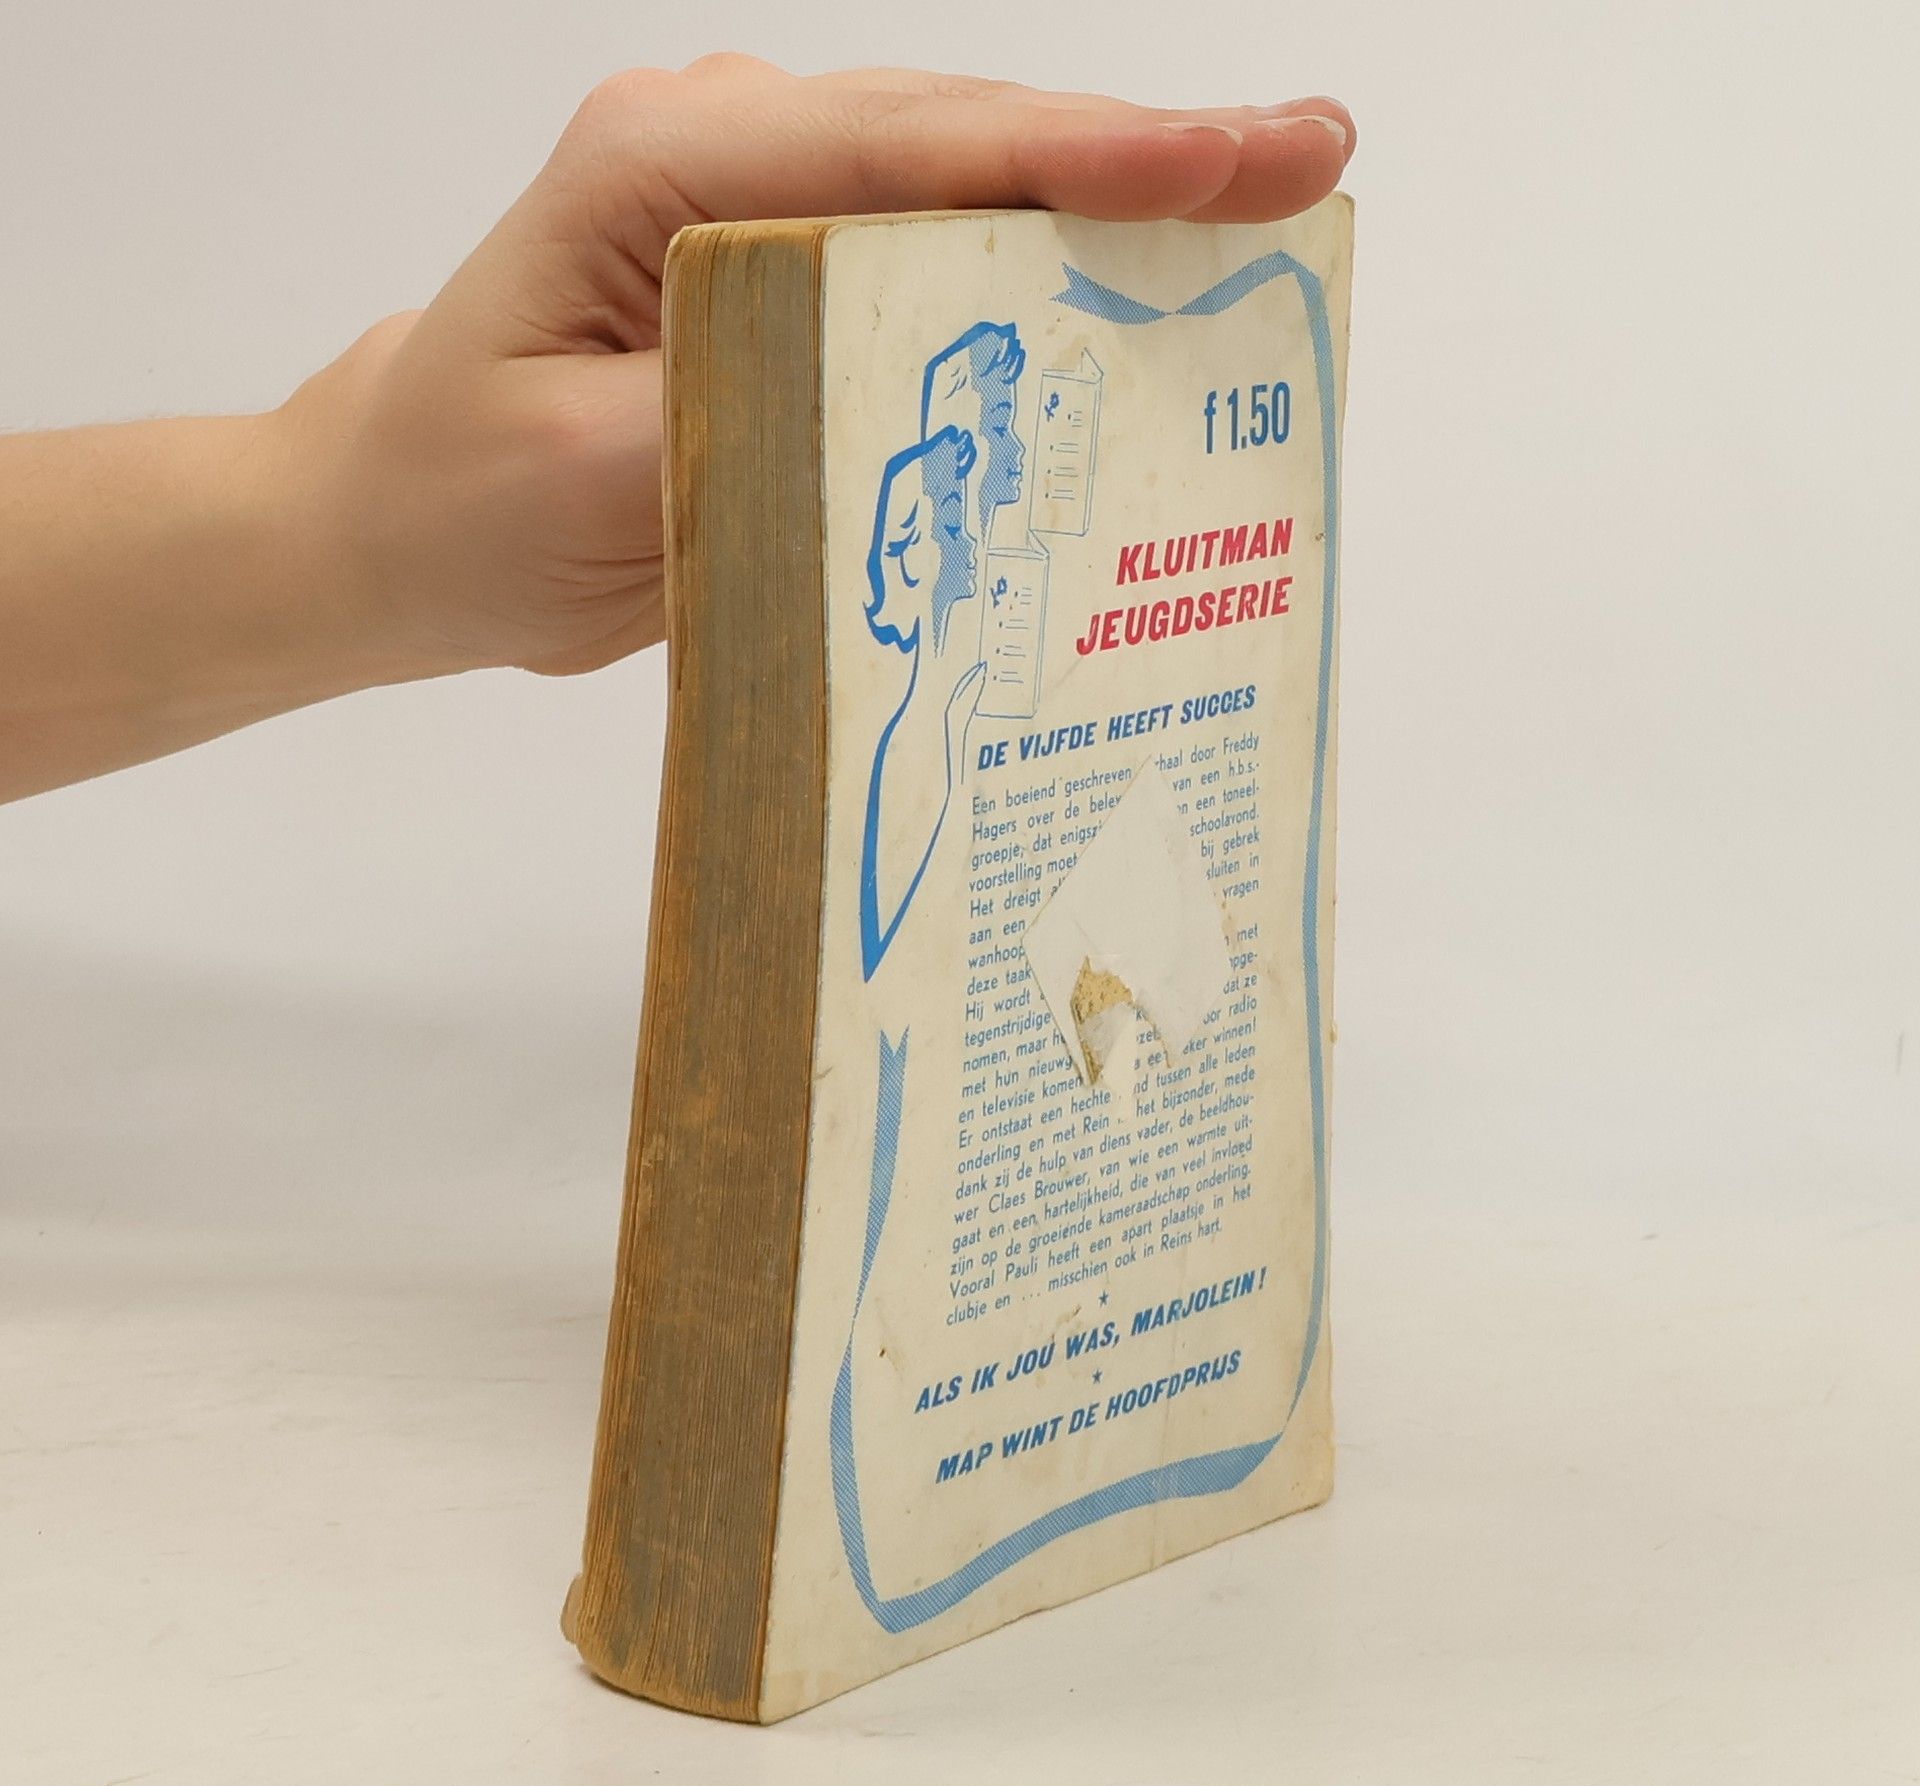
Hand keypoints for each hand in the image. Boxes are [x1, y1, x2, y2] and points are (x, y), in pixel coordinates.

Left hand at [291, 57, 1355, 681]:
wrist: (411, 524)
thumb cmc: (469, 492)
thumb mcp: (590, 473)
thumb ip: (738, 414)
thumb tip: (894, 383)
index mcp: (667, 167)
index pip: (909, 147)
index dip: (1081, 157)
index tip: (1228, 164)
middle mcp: (732, 159)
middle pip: (969, 144)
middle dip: (1144, 163)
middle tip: (1308, 164)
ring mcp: (773, 215)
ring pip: (973, 194)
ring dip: (1118, 218)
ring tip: (1271, 216)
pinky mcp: (799, 288)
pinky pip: (943, 268)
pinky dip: (1050, 286)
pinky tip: (1148, 306)